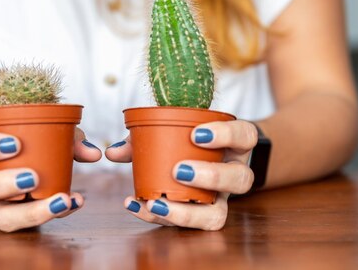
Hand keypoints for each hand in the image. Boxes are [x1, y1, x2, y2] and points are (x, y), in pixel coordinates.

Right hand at [0, 126, 101, 231]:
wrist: (7, 154)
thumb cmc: (21, 134)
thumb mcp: (36, 126)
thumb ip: (64, 135)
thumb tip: (92, 153)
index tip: (16, 144)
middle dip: (0, 185)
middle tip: (33, 177)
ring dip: (29, 211)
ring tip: (61, 199)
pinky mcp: (9, 215)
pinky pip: (26, 222)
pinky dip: (52, 212)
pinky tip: (75, 201)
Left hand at [106, 120, 256, 230]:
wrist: (201, 159)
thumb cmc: (186, 141)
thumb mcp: (172, 131)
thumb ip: (144, 137)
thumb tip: (113, 153)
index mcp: (234, 144)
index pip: (245, 135)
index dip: (226, 135)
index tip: (197, 134)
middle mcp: (235, 172)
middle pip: (241, 179)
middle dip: (211, 177)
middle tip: (179, 171)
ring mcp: (222, 199)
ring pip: (219, 214)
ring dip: (186, 213)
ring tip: (155, 202)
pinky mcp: (204, 216)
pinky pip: (191, 226)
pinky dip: (162, 218)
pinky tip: (138, 207)